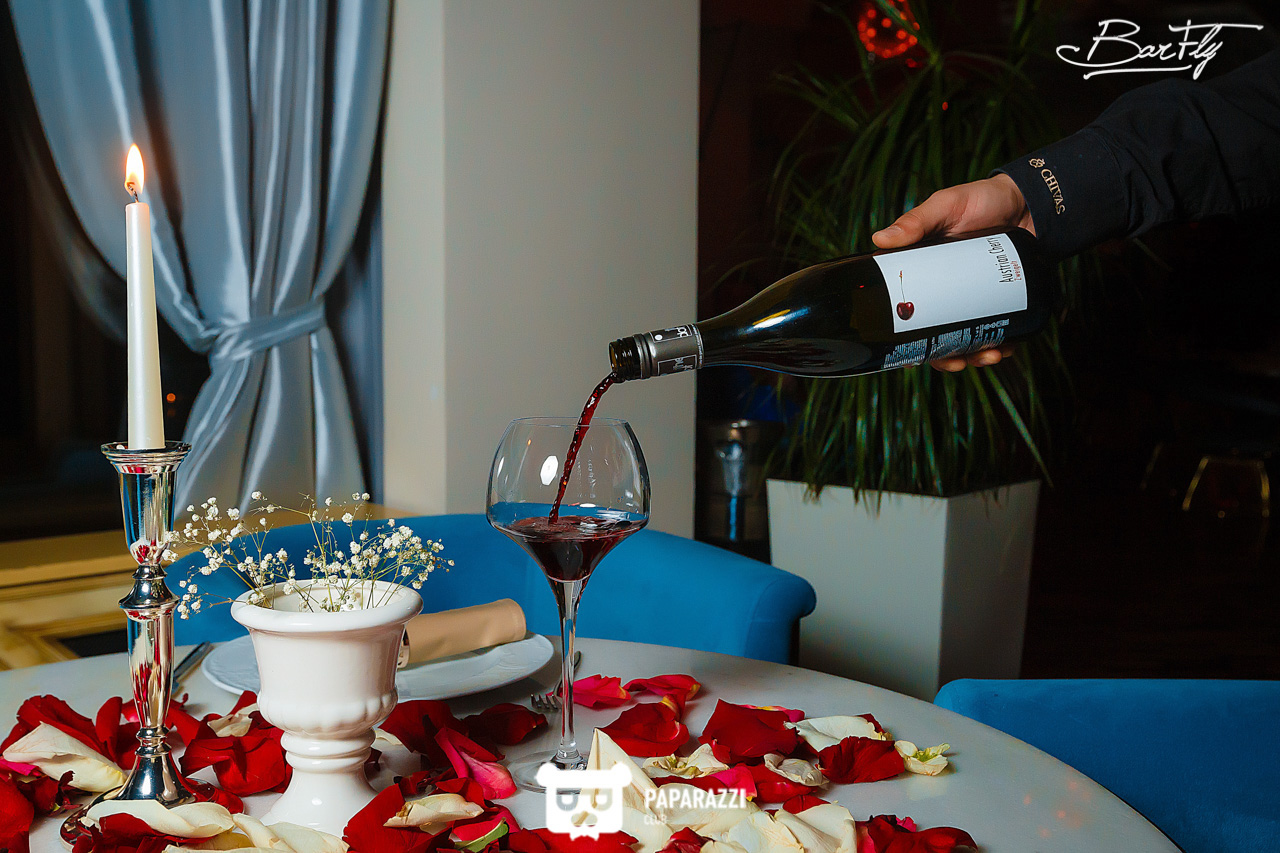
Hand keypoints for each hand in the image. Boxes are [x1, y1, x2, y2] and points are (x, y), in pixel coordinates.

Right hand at [872, 173, 1033, 371]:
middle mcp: (944, 292)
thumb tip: (879, 239)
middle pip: (938, 334)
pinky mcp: (1001, 299)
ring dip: (975, 354)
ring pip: (968, 337)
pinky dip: (1001, 343)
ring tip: (988, 356)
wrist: (1027, 201)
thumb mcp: (945, 206)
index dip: (907, 340)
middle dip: (946, 356)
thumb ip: (916, 221)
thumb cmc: (980, 199)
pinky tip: (1005, 348)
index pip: (908, 313)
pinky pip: (998, 328)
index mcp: (922, 276)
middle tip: (956, 361)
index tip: (913, 357)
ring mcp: (973, 298)